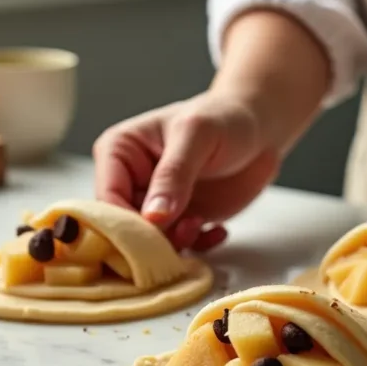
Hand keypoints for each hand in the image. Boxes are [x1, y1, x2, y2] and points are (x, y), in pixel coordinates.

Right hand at [93, 91, 280, 251]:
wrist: (259, 128)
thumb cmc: (224, 118)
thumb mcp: (197, 136)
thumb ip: (174, 175)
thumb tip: (153, 217)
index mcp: (119, 151)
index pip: (107, 198)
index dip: (125, 222)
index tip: (155, 233)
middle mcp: (131, 180)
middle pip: (124, 226)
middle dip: (152, 238)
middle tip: (184, 230)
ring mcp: (155, 203)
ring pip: (150, 242)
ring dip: (175, 244)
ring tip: (200, 224)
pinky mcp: (180, 219)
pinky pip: (179, 247)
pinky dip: (197, 246)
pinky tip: (217, 230)